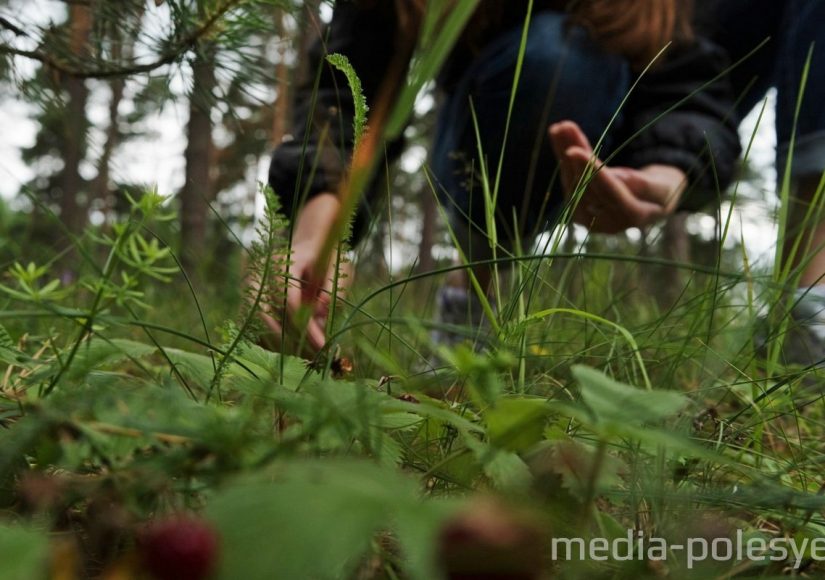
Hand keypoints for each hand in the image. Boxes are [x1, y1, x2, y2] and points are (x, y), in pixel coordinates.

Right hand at [257, 193, 350, 352]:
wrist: (309, 244)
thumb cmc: (325, 258)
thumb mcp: (337, 271)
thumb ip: (333, 292)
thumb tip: (318, 319)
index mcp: (286, 263)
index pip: (291, 302)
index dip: (306, 327)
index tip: (322, 345)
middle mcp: (263, 272)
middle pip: (268, 315)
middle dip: (289, 340)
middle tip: (311, 356)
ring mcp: (251, 283)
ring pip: (257, 321)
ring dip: (276, 342)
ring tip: (301, 355)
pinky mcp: (248, 294)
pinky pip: (250, 321)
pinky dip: (265, 337)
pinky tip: (286, 349)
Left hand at [548, 120, 686, 233]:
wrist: (651, 202)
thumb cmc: (663, 190)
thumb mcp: (665, 186)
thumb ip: (645, 185)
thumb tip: (619, 178)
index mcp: (632, 216)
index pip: (608, 192)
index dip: (592, 171)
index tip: (573, 151)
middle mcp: (606, 221)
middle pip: (587, 184)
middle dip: (574, 155)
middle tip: (564, 127)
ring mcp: (590, 216)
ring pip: (573, 179)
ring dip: (564, 151)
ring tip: (559, 128)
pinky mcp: (579, 206)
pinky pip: (569, 176)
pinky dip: (563, 155)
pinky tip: (557, 135)